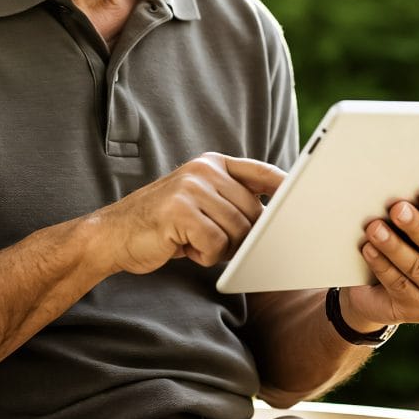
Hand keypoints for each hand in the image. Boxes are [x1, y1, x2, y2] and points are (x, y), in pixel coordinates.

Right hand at [97, 153, 283, 275]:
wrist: (112, 234)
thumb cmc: (162, 223)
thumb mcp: (197, 200)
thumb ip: (230, 199)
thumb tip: (274, 217)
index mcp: (211, 163)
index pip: (260, 172)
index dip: (286, 186)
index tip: (306, 199)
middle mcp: (203, 169)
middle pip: (253, 212)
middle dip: (242, 237)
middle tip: (212, 241)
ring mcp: (191, 188)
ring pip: (237, 231)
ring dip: (220, 248)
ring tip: (193, 242)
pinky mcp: (180, 211)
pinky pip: (215, 244)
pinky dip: (204, 255)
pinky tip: (182, 247)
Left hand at [341, 190, 418, 330]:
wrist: (378, 290)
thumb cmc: (402, 244)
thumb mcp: (415, 227)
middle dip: (417, 226)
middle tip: (397, 208)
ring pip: (418, 267)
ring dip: (394, 246)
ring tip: (374, 228)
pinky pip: (399, 285)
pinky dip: (382, 265)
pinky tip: (368, 249)